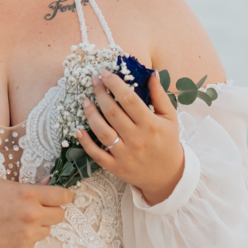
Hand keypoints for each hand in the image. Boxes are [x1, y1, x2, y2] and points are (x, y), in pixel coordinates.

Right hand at [0, 179, 72, 247]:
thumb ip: (31, 186)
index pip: (63, 196)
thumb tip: (49, 183)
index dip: (64, 196)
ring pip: (47, 230)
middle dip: (52, 211)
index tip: (61, 198)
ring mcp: (28, 234)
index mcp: (29, 195)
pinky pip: (34, 243)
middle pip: (60, 215)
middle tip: (39, 210)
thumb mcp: (6, 186)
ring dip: (39, 226)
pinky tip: (11, 233)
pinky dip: (26, 239)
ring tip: (19, 222)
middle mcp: (32, 215)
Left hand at [77, 70, 184, 205]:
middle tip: (94, 80)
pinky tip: (78, 129)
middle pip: (112, 112)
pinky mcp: (116, 167)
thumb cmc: (167, 141)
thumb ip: (160, 95)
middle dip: (100, 93)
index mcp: (150, 124)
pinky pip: (96, 154)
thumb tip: (151, 72)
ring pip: (102, 131)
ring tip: (85, 101)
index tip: (105, 73)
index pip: (129, 99)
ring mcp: (125, 154)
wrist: (168, 175)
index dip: (114, 84)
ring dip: (90, 114)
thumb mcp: (170, 117)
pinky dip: (85, 142)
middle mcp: (136, 139)